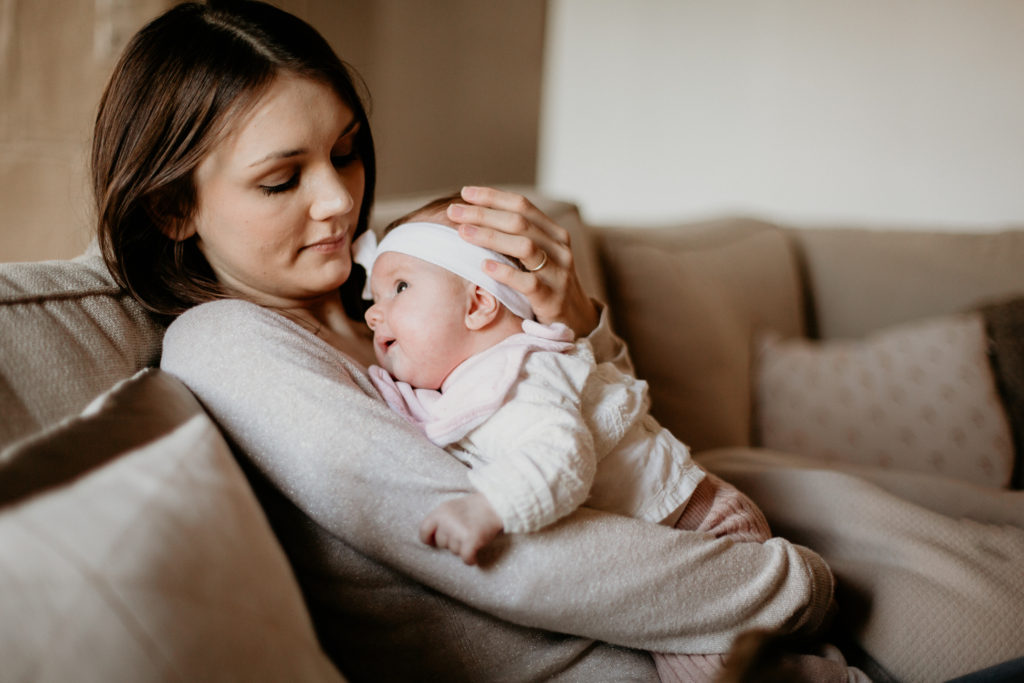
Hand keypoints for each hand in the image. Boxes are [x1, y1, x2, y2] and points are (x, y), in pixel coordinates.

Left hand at [419, 492, 503, 565]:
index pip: (423, 532)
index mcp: (439, 512)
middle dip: (451, 542)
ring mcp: (458, 531)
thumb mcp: (450, 507)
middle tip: (464, 531)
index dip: (429, 539)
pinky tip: (475, 556)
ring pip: (454, 551)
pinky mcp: (471, 539)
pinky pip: (466, 558)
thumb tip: (429, 540)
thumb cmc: (473, 507)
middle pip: (441, 544)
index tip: (436, 541)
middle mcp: (446, 521)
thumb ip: (439, 520)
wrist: (496, 504)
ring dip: (462, 547)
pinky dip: (471, 559)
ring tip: (472, 535)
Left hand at [447, 186, 599, 335]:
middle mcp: (559, 248)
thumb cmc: (546, 285)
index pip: (523, 205)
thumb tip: (475, 217)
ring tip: (463, 234)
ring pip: (525, 247)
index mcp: (554, 233)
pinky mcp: (553, 298)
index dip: (493, 197)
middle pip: (519, 222)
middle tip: (454, 212)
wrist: (575, 321)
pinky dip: (505, 272)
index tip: (465, 193)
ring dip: (490, 237)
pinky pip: (528, 282)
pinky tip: (484, 266)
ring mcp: (558, 273)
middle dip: (483, 214)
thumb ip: (517, 238)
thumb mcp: (538, 257)